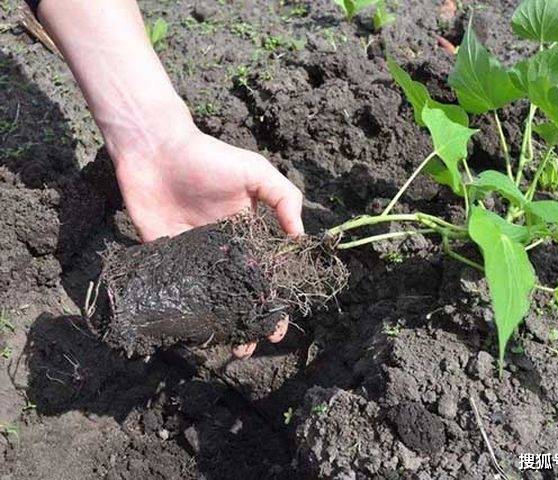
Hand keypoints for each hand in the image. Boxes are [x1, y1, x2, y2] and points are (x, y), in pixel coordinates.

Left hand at [112, 124, 302, 357]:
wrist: (156, 150)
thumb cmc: (210, 158)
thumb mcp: (257, 173)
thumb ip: (284, 200)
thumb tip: (300, 240)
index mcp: (248, 233)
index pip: (266, 273)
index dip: (275, 299)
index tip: (279, 324)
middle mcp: (223, 249)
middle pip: (241, 292)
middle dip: (251, 320)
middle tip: (255, 344)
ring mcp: (194, 255)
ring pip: (212, 297)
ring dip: (222, 322)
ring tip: (231, 345)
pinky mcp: (164, 255)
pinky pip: (177, 288)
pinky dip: (186, 310)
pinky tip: (195, 332)